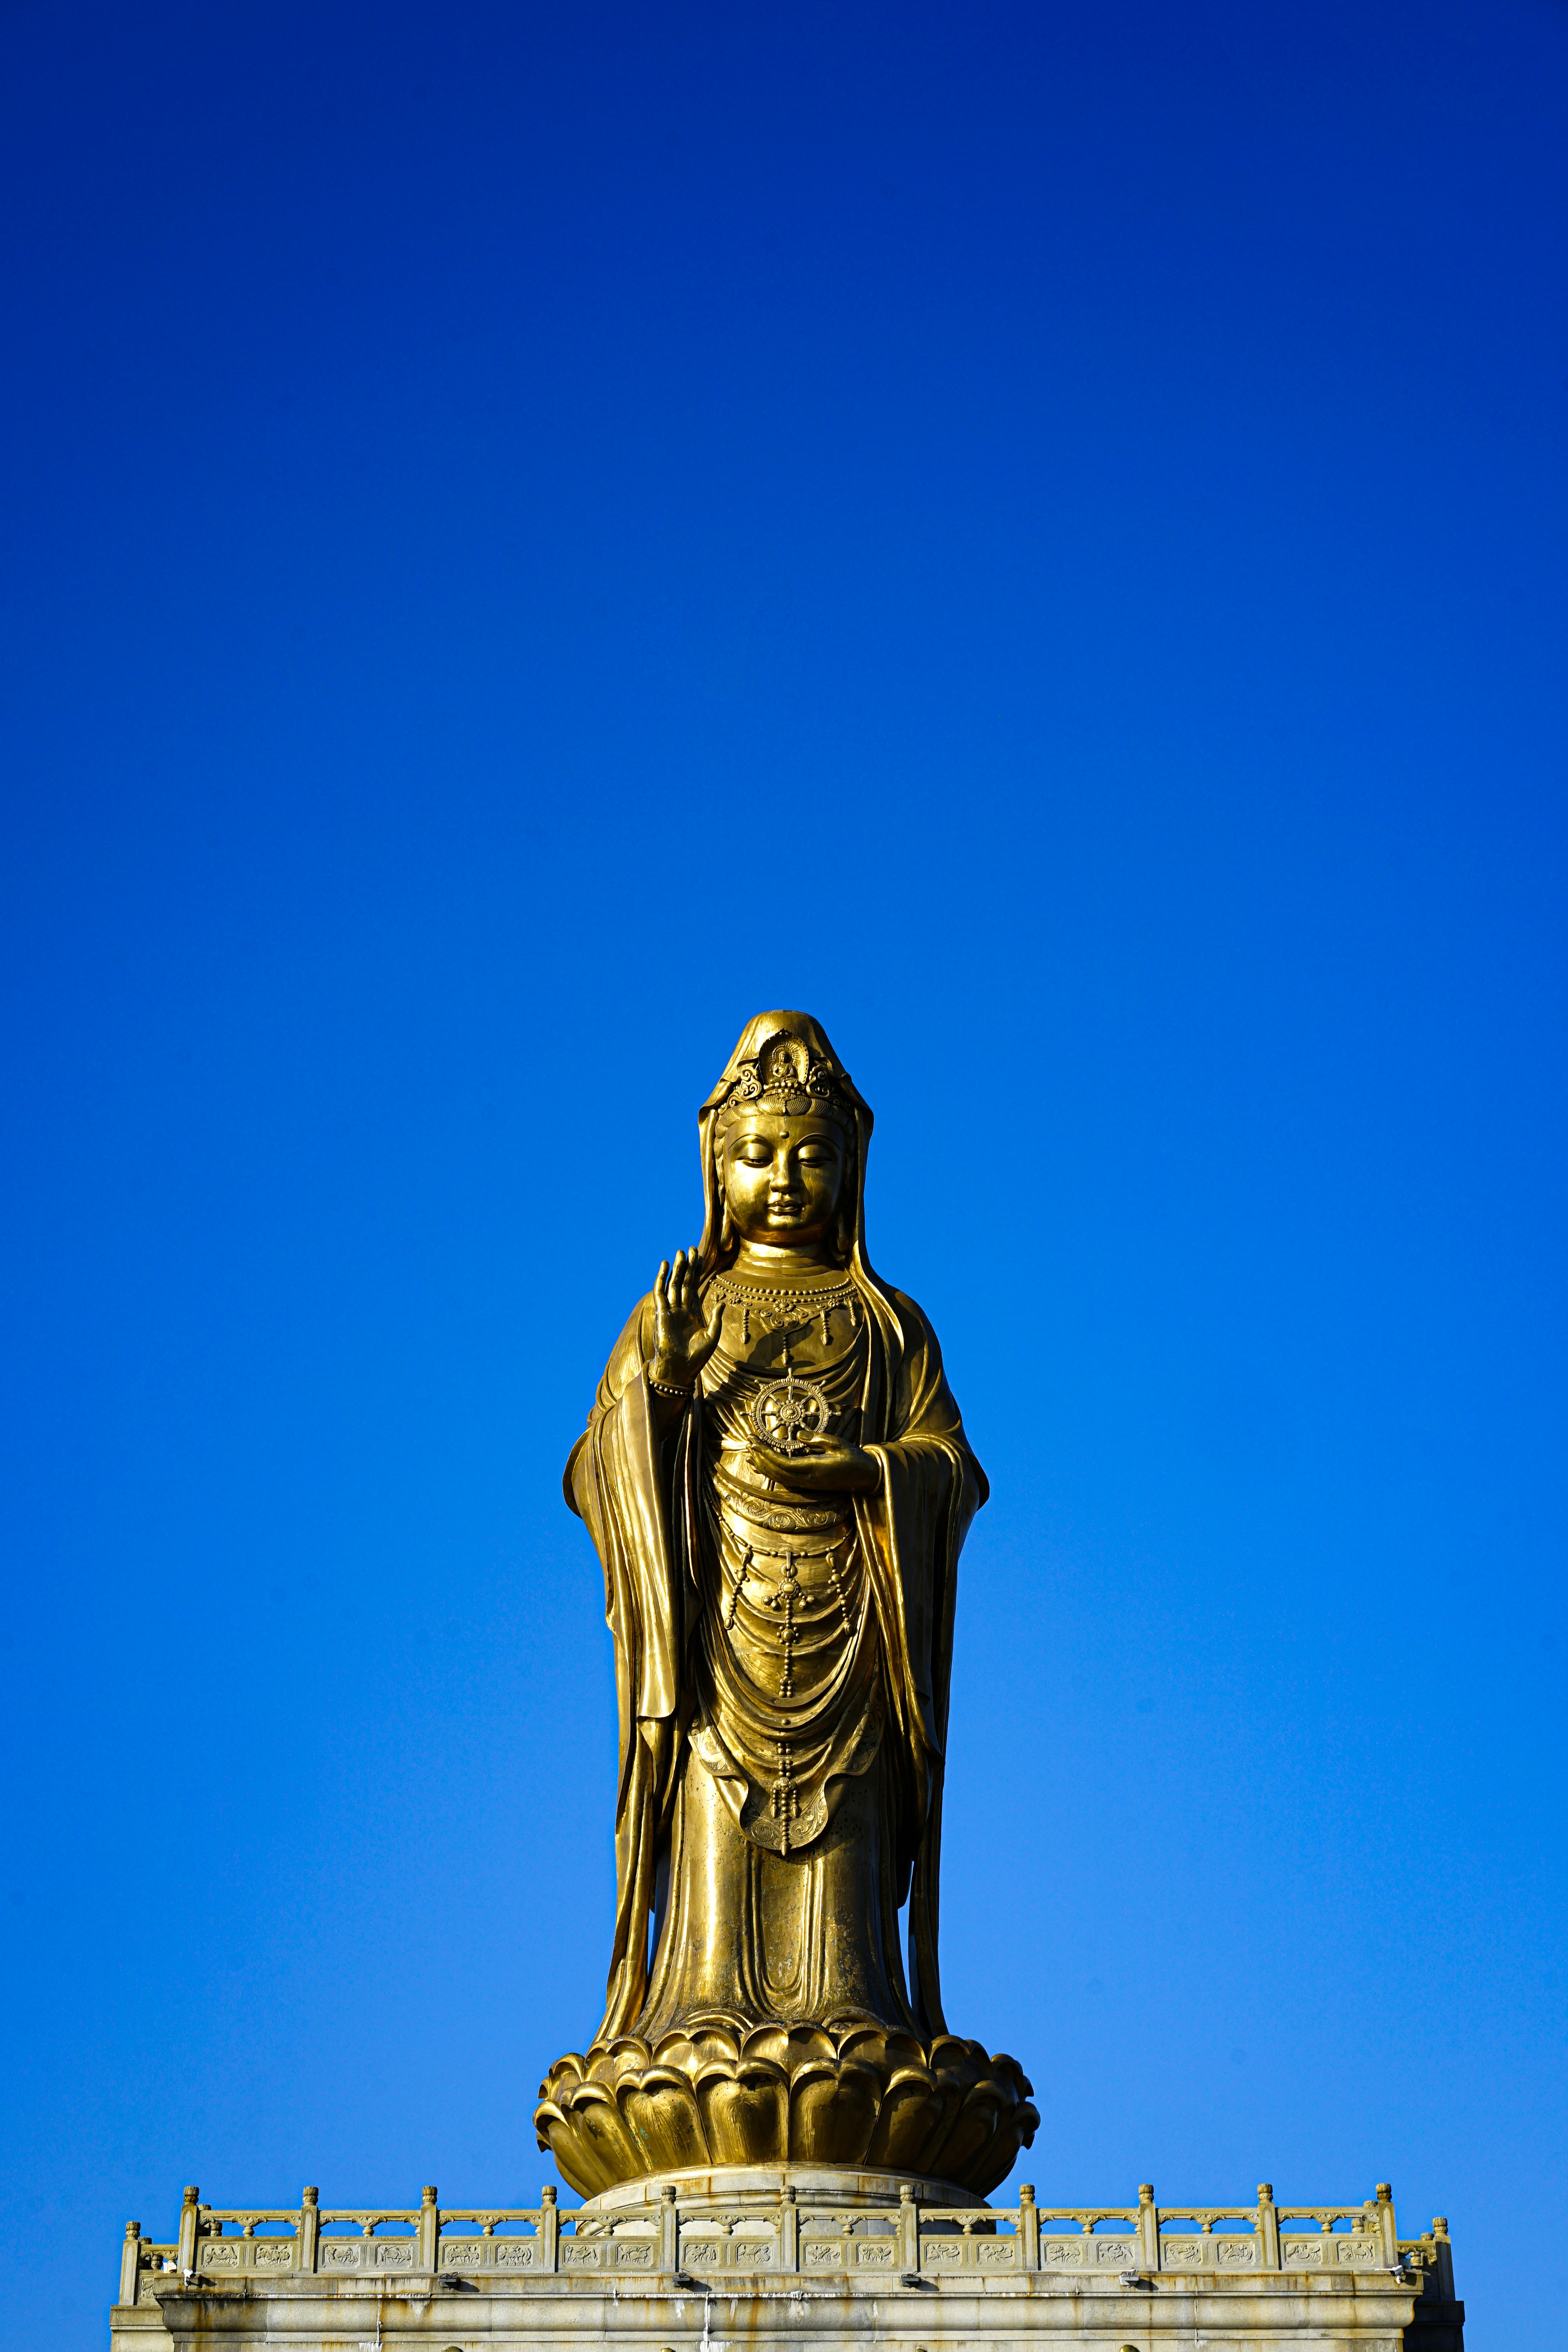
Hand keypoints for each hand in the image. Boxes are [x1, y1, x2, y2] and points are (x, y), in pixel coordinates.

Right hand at [650, 1248, 723, 1391]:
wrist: (681, 1369)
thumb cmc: (697, 1357)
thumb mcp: (712, 1336)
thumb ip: (716, 1319)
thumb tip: (721, 1302)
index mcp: (693, 1313)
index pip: (694, 1287)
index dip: (697, 1272)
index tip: (699, 1256)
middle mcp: (681, 1309)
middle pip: (684, 1282)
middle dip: (687, 1266)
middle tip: (690, 1248)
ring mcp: (671, 1310)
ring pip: (673, 1284)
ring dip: (676, 1269)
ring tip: (679, 1253)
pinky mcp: (662, 1314)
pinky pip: (660, 1293)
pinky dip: (661, 1279)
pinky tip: (664, 1266)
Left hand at [749, 1434, 880, 1493]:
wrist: (866, 1477)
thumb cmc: (854, 1458)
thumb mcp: (838, 1444)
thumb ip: (818, 1439)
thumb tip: (799, 1434)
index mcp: (814, 1468)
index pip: (783, 1463)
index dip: (766, 1454)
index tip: (755, 1442)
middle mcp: (808, 1480)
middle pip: (777, 1472)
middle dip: (760, 1458)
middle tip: (748, 1442)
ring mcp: (807, 1484)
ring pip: (779, 1478)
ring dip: (763, 1466)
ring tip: (750, 1454)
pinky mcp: (809, 1485)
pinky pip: (785, 1480)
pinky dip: (772, 1473)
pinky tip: (763, 1467)